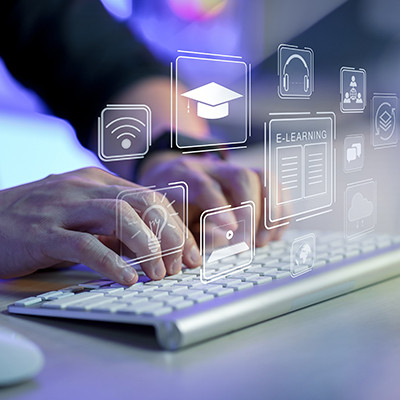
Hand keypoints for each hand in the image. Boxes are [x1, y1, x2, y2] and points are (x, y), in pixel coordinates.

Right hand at [0, 167, 200, 283]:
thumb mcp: (83, 215)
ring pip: (121, 217)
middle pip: (144, 204)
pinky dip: (112, 262)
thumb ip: (115, 226)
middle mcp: (86, 188)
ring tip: (160, 274)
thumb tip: (153, 247)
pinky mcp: (43, 232)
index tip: (191, 254)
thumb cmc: (38, 221)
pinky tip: (128, 279)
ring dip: (148, 247)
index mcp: (99, 182)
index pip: (152, 199)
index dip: (178, 227)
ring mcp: (64, 207)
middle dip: (171, 236)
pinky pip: (85, 244)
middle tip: (181, 266)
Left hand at [137, 154, 285, 246]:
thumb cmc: (172, 209)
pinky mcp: (250, 177)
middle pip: (241, 177)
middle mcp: (211, 168)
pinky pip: (275, 186)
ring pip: (263, 177)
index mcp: (184, 176)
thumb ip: (193, 235)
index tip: (230, 230)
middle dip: (251, 213)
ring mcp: (233, 170)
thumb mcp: (172, 223)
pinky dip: (281, 210)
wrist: (172, 183)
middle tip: (247, 244)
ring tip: (262, 242)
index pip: (205, 186)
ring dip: (270, 211)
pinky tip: (274, 234)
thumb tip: (225, 241)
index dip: (219, 208)